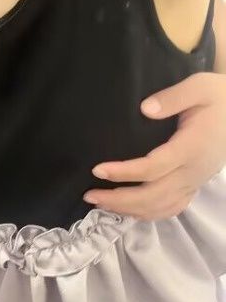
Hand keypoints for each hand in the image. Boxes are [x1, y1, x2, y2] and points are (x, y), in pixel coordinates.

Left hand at [84, 73, 225, 219]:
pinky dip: (147, 214)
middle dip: (118, 199)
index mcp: (191, 148)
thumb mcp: (201, 87)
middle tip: (89, 195)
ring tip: (100, 203)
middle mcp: (192, 171)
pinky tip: (128, 210)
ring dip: (128, 209)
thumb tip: (145, 109)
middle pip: (152, 196)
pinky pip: (171, 209)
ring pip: (159, 207)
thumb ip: (174, 97)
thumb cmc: (220, 98)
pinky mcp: (194, 187)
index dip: (123, 173)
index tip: (97, 170)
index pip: (153, 168)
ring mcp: (194, 182)